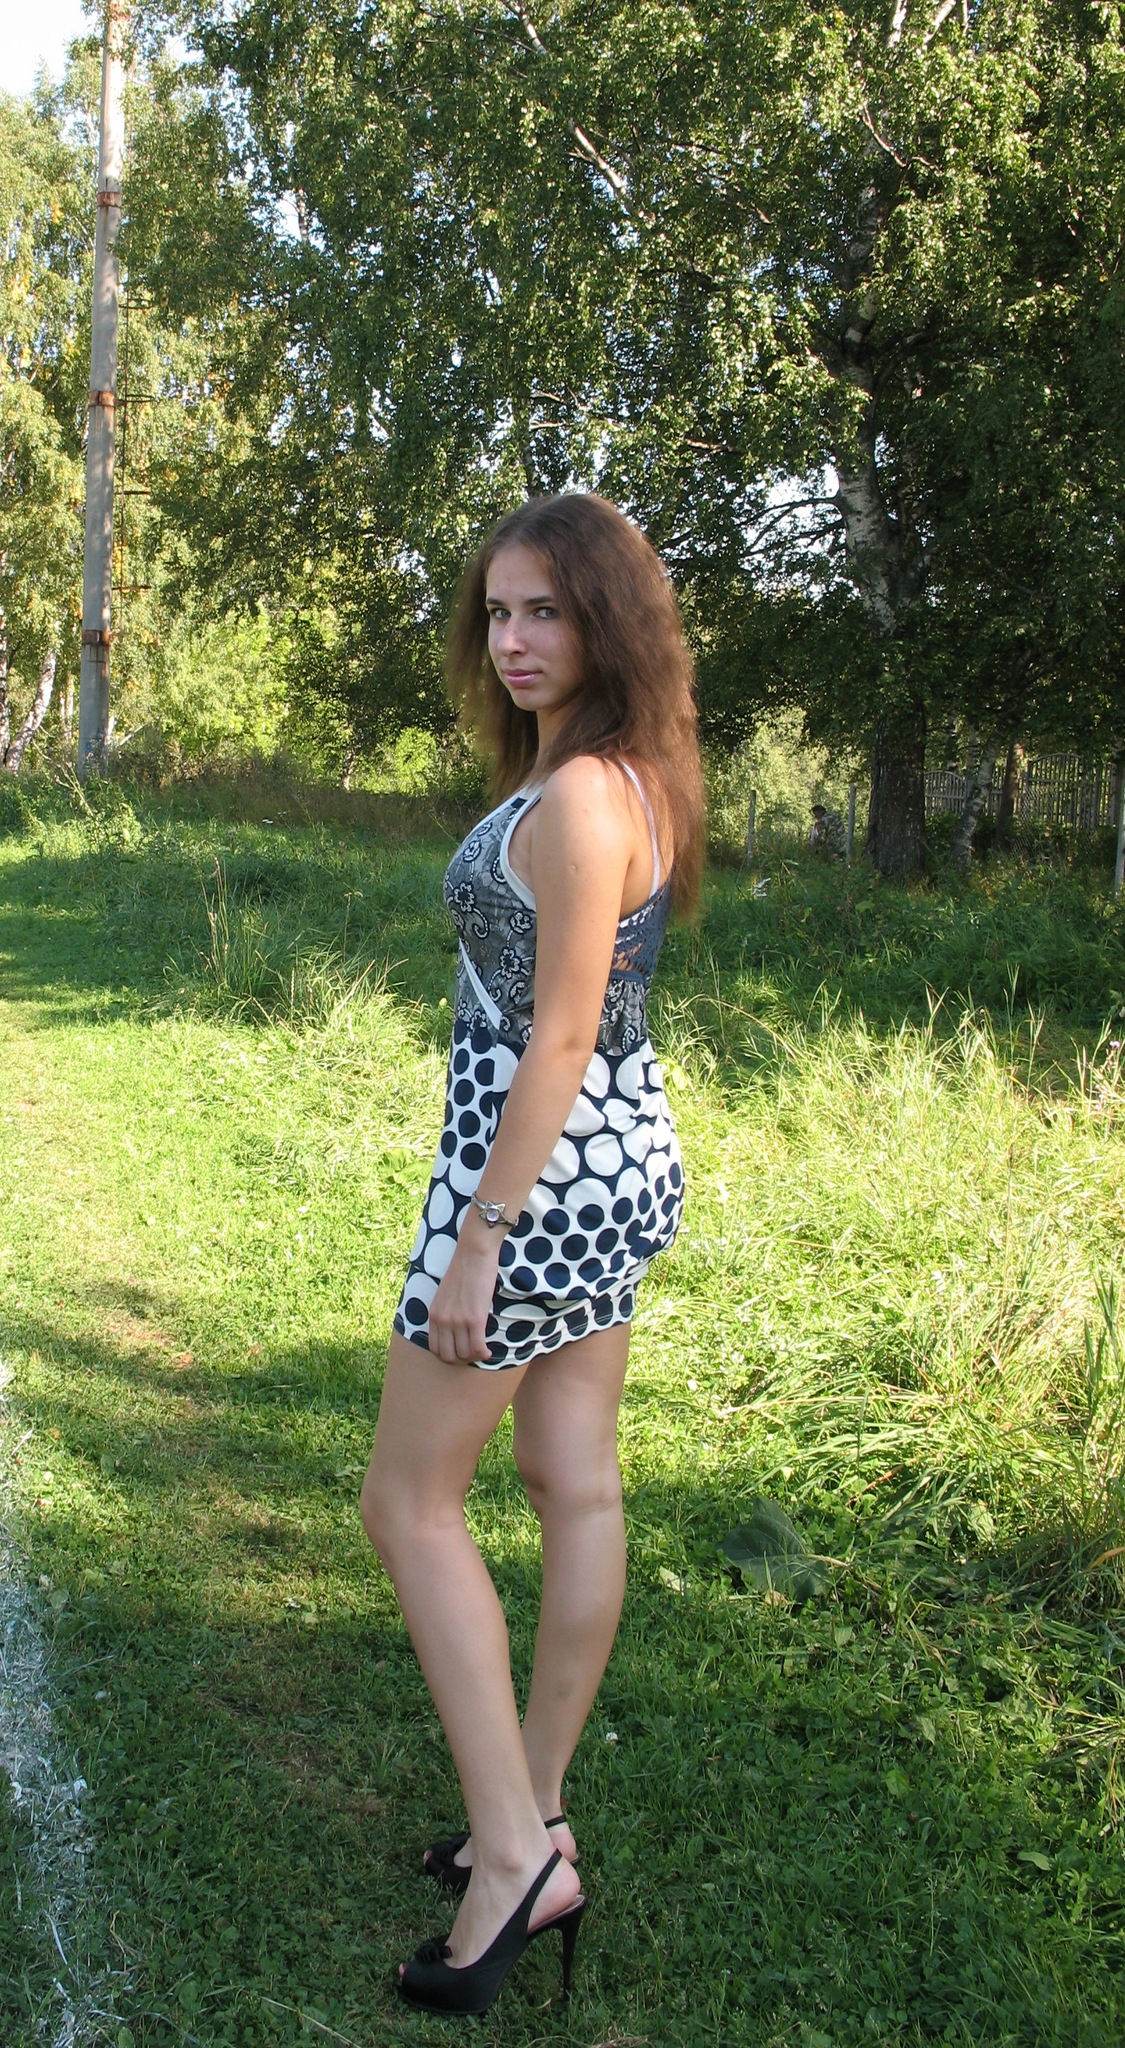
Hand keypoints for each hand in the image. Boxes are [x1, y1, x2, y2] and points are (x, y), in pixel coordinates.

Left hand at [427, 1218, 502, 1363]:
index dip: (449, 1357)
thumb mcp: (446, 1294)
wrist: (473, 1253)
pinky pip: (477, 1347)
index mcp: (433, 1314)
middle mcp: (442, 1320)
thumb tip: (456, 1330)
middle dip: (462, 1361)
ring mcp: (457, 1321)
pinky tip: (489, 1351)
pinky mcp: (474, 1319)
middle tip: (473, 1355)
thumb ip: (446, 1312)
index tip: (461, 1353)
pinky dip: (484, 1353)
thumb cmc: (464, 1270)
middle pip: (448, 1357)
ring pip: (464, 1354)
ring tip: (483, 1351)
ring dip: (475, 1357)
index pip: (435, 1349)